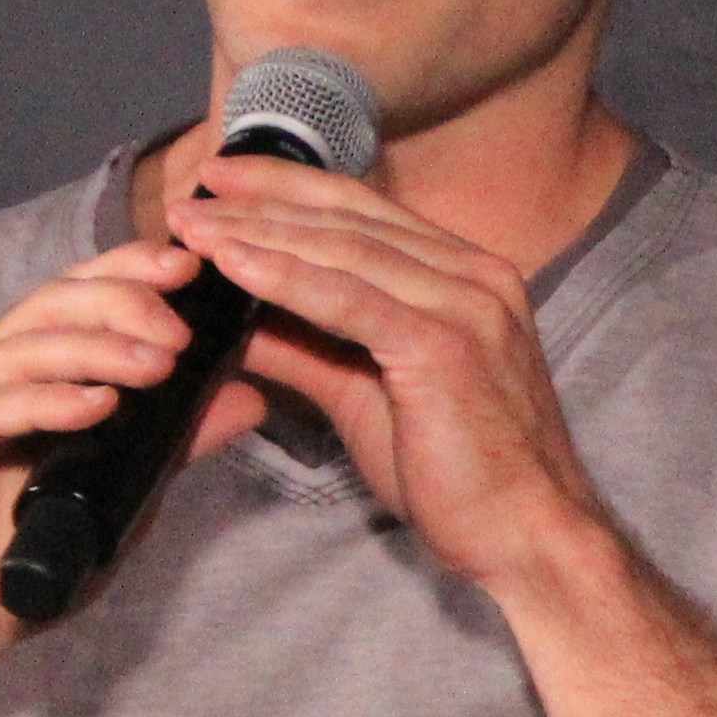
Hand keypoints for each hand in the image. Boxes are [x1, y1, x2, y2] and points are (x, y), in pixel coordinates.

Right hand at [0, 239, 222, 670]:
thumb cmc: (16, 565)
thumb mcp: (117, 496)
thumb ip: (173, 444)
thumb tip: (248, 395)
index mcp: (28, 371)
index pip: (81, 296)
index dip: (133, 271)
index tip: (195, 269)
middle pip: (55, 303)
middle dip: (125, 302)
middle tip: (183, 329)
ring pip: (26, 348)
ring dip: (97, 349)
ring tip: (159, 362)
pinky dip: (44, 402)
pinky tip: (95, 406)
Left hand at [175, 154, 609, 593]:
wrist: (527, 535)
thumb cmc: (458, 474)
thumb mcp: (365, 395)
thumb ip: (306, 348)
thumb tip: (233, 321)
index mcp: (465, 276)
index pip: (364, 212)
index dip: (286, 189)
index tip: (221, 181)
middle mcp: (473, 275)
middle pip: (349, 218)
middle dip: (262, 201)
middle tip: (189, 197)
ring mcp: (465, 305)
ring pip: (344, 250)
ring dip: (260, 233)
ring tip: (193, 227)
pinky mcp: (446, 346)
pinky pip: (351, 301)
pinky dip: (286, 278)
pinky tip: (233, 265)